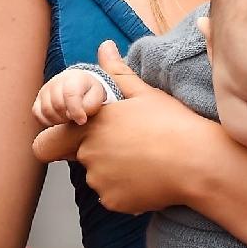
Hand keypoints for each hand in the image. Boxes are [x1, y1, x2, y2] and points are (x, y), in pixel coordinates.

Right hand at [33, 69, 107, 126]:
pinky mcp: (38, 98)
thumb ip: (90, 106)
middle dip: (68, 117)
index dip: (76, 111)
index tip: (82, 121)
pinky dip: (47, 121)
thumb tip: (78, 118)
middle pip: (58, 105)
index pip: (70, 95)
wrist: (79, 84)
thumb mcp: (97, 97)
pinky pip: (37, 113)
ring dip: (58, 120)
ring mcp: (45, 89)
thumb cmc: (90, 92)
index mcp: (73, 78)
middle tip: (76, 119)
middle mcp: (56, 82)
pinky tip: (58, 121)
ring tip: (68, 119)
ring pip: (46, 110)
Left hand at [35, 41, 217, 214]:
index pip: (47, 142)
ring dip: (113, 173)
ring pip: (98, 178)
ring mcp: (99, 181)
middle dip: (97, 154)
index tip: (73, 142)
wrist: (198, 163)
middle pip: (80, 159)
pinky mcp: (114, 201)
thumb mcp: (145, 93)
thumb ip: (118, 72)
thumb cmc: (173, 124)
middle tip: (131, 148)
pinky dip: (126, 192)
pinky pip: (113, 196)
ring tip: (147, 162)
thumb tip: (104, 46)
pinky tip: (150, 179)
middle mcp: (87, 154)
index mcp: (90, 126)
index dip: (58, 142)